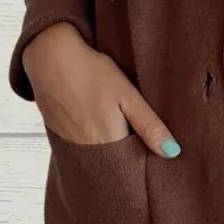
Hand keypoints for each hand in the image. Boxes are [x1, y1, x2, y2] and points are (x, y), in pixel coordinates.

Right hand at [22, 22, 180, 157]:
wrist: (50, 58)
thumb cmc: (91, 72)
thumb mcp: (128, 95)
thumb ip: (149, 125)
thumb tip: (172, 152)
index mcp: (109, 141)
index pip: (131, 165)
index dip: (142, 162)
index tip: (152, 156)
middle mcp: (88, 149)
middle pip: (113, 164)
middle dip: (126, 159)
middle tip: (137, 143)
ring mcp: (70, 143)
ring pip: (96, 156)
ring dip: (109, 151)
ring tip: (118, 134)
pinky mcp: (58, 134)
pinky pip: (79, 148)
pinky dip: (91, 143)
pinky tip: (95, 127)